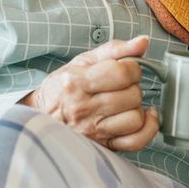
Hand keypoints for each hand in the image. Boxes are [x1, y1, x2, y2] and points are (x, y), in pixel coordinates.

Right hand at [21, 35, 159, 151]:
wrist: (42, 116)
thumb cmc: (63, 87)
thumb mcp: (84, 61)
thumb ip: (115, 49)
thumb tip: (143, 42)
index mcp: (77, 82)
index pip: (122, 73)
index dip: (132, 68)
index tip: (127, 68)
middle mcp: (83, 109)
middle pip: (132, 96)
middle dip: (133, 86)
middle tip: (122, 86)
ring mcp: (92, 131)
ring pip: (135, 118)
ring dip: (136, 108)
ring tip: (125, 102)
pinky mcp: (101, 146)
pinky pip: (136, 141)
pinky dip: (147, 129)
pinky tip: (143, 118)